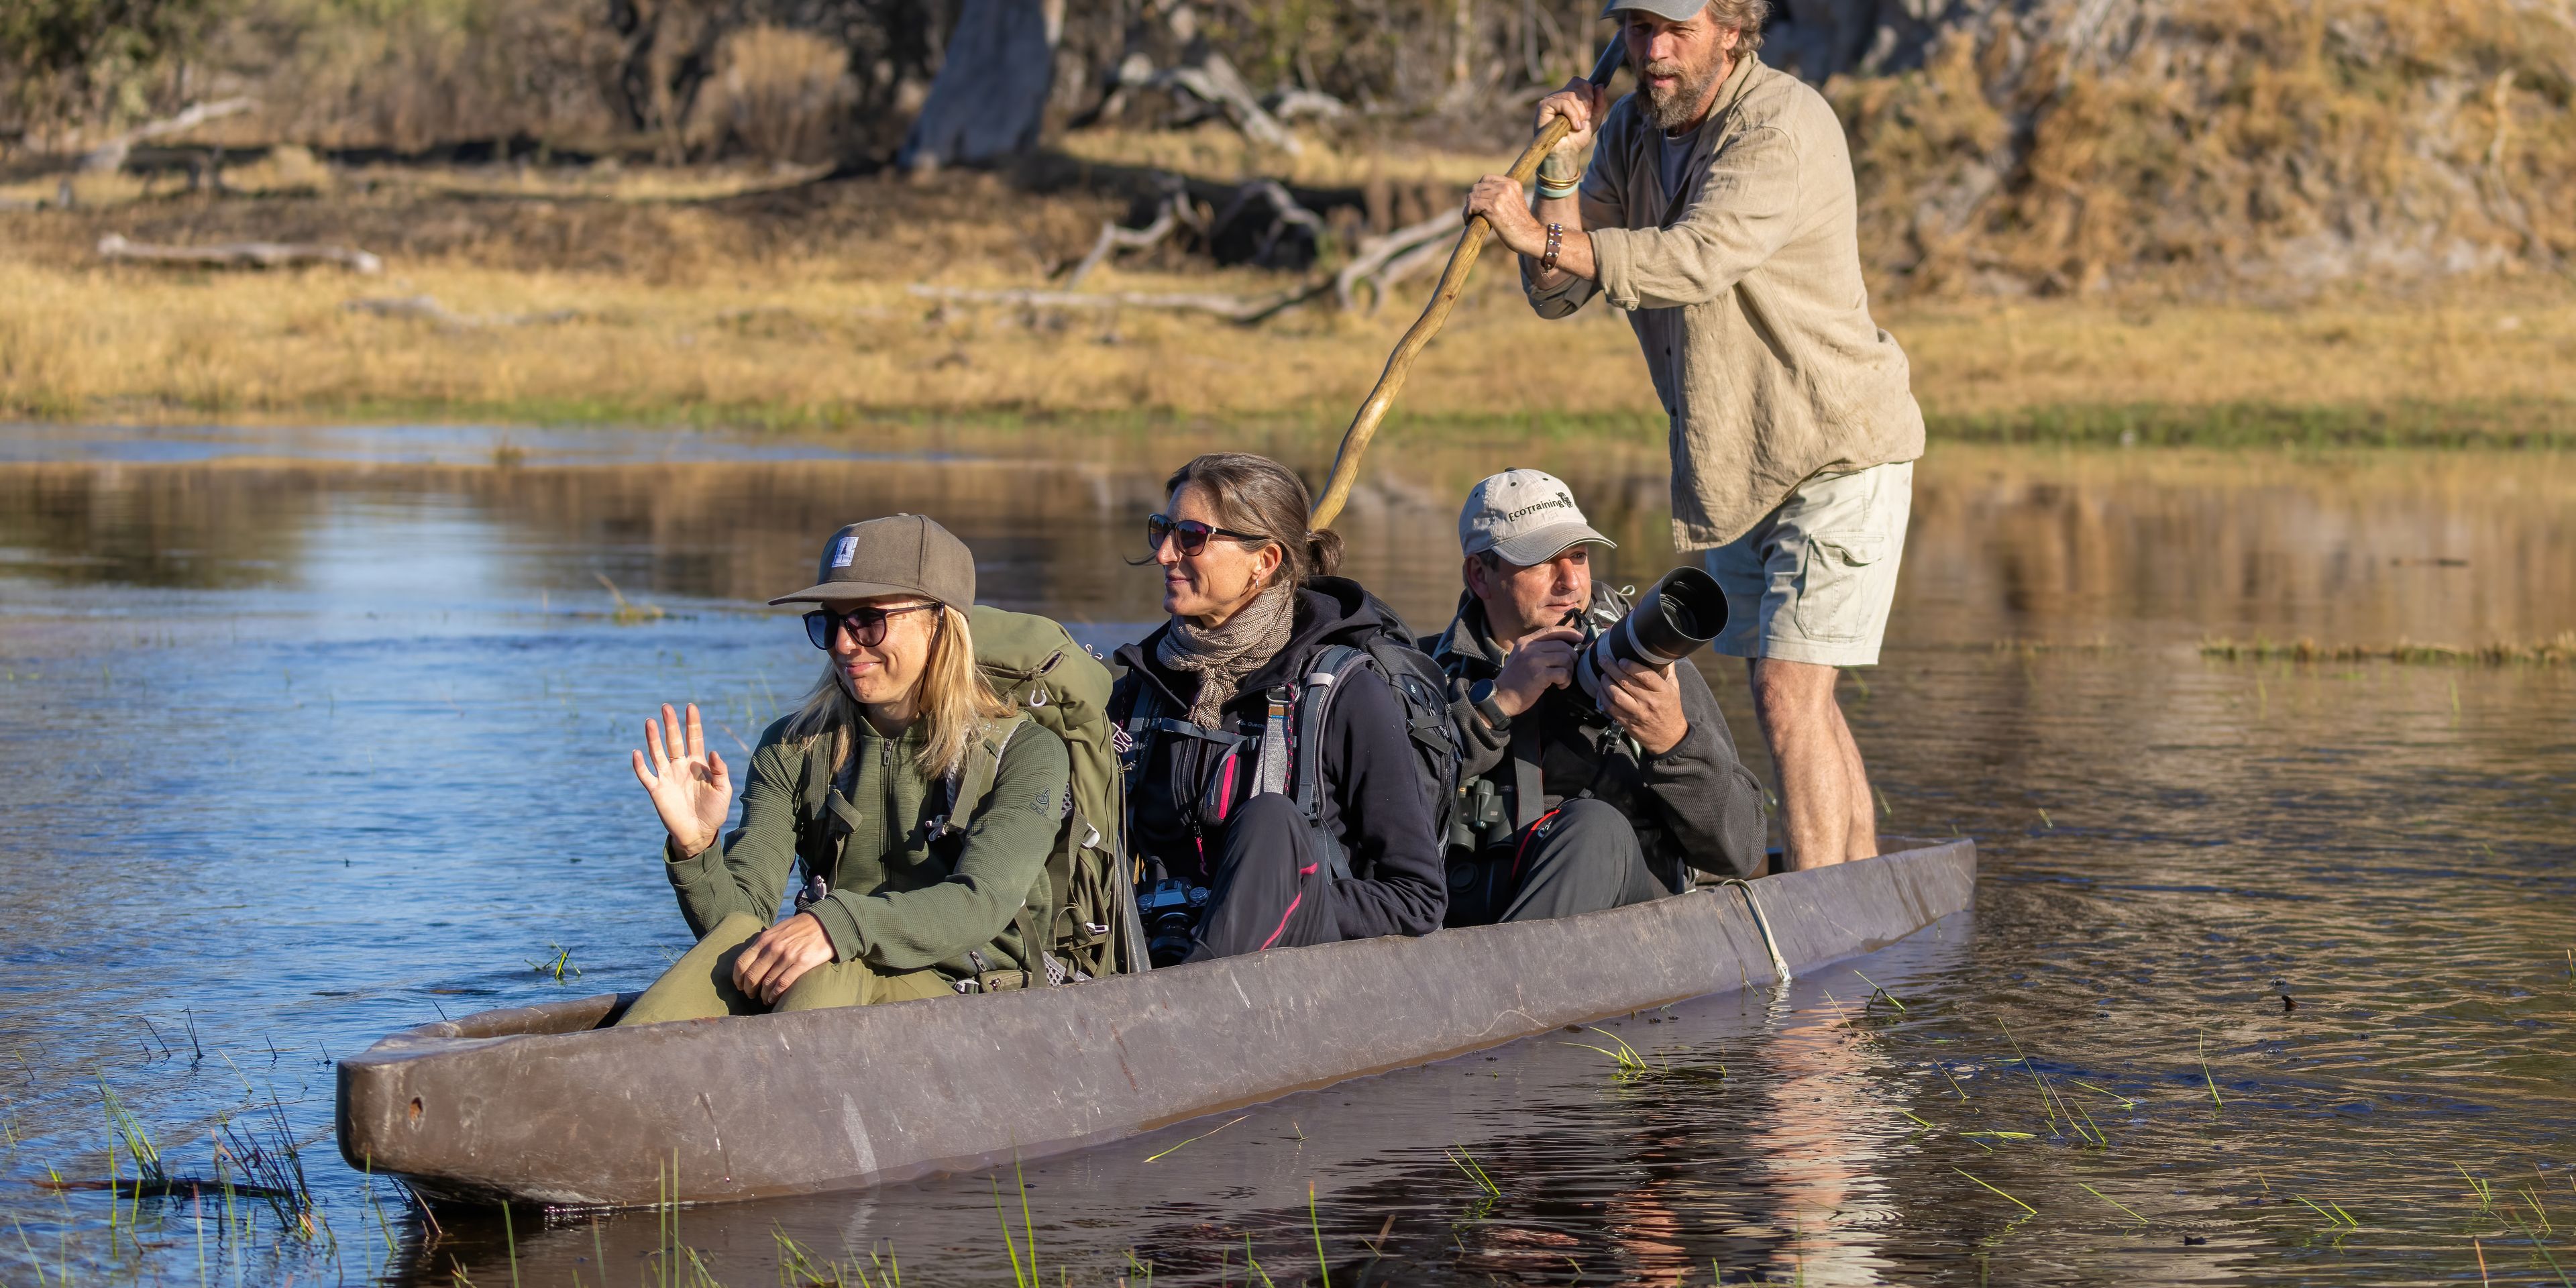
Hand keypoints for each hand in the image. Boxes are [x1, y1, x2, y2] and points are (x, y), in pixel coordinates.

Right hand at [631, 702, 732, 857]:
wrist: (699, 833)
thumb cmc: (714, 811)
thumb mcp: (723, 790)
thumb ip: (719, 771)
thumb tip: (712, 751)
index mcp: (697, 764)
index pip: (694, 738)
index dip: (692, 723)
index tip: (690, 706)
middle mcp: (680, 767)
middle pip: (673, 740)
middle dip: (670, 724)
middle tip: (666, 707)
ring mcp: (667, 777)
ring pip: (657, 753)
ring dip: (653, 738)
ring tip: (650, 721)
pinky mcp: (656, 790)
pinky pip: (645, 775)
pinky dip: (640, 764)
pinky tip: (637, 753)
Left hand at [733, 912, 834, 1004]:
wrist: (825, 922)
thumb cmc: (800, 927)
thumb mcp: (777, 930)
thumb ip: (764, 943)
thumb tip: (752, 959)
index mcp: (764, 939)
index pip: (742, 962)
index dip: (737, 978)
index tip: (740, 986)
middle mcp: (773, 948)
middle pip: (752, 976)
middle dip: (749, 990)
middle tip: (751, 995)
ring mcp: (787, 956)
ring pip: (767, 983)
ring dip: (764, 995)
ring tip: (765, 999)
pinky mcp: (802, 963)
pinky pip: (783, 983)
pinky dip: (776, 994)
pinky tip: (774, 999)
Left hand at [1463, 175, 1548, 258]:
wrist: (1530, 237)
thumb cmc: (1521, 225)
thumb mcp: (1514, 203)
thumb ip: (1502, 196)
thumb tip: (1480, 197)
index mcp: (1512, 183)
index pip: (1487, 178)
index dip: (1478, 189)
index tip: (1477, 200)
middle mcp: (1506, 187)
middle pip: (1477, 187)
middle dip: (1472, 199)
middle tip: (1472, 211)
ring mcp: (1500, 196)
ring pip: (1473, 196)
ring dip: (1468, 207)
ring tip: (1470, 217)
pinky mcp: (1494, 207)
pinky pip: (1472, 205)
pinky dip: (1467, 213)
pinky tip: (1469, 220)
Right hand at [1491, 625, 1583, 717]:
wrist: (1501, 697)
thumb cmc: (1514, 680)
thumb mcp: (1521, 657)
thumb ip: (1537, 650)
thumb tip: (1563, 648)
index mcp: (1525, 641)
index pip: (1551, 630)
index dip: (1569, 632)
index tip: (1579, 638)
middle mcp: (1530, 647)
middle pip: (1562, 645)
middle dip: (1572, 658)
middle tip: (1569, 669)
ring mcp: (1534, 660)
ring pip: (1565, 658)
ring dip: (1569, 671)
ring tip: (1563, 680)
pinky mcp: (1540, 674)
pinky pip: (1563, 673)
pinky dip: (1566, 680)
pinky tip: (1560, 686)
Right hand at [1535, 77, 1607, 162]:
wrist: (1566, 153)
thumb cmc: (1577, 138)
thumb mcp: (1594, 119)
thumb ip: (1600, 102)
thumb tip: (1600, 85)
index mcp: (1569, 96)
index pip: (1581, 83)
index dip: (1589, 94)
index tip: (1590, 112)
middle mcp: (1558, 95)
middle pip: (1578, 86)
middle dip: (1587, 104)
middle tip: (1585, 120)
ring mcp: (1550, 100)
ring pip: (1571, 95)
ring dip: (1580, 112)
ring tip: (1579, 125)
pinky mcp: (1544, 106)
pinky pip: (1563, 103)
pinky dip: (1572, 115)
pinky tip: (1574, 126)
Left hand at [1601, 658, 1688, 755]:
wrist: (1668, 737)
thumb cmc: (1670, 709)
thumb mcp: (1674, 688)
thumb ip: (1667, 670)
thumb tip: (1661, 651)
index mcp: (1662, 692)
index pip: (1645, 675)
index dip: (1631, 666)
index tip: (1621, 660)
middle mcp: (1649, 702)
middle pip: (1626, 683)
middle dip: (1612, 669)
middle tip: (1603, 660)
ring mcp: (1637, 713)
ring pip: (1616, 695)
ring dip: (1606, 683)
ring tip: (1603, 675)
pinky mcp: (1627, 722)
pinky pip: (1611, 708)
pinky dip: (1603, 697)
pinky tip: (1601, 689)